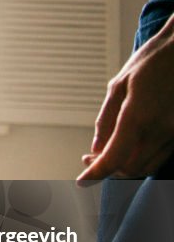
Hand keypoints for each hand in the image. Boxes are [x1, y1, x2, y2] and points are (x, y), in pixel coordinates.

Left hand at [79, 19, 173, 181]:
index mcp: (139, 116)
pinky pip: (159, 155)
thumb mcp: (119, 85)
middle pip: (131, 168)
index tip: (81, 181)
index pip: (114, 158)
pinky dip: (140, 158)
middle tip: (89, 158)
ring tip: (105, 153)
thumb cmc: (152, 61)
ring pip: (147, 165)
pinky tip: (127, 146)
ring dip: (124, 166)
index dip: (95, 173)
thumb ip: (106, 120)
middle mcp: (161, 129)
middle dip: (108, 169)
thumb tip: (96, 148)